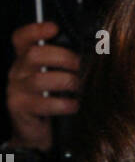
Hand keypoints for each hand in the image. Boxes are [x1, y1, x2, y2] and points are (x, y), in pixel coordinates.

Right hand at [6, 21, 79, 151]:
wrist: (38, 134)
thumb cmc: (52, 101)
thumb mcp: (57, 78)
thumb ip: (64, 63)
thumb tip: (91, 51)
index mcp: (25, 60)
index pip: (22, 38)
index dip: (35, 30)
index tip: (54, 28)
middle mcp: (17, 71)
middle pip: (34, 54)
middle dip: (62, 57)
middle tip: (80, 65)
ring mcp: (16, 90)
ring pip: (40, 79)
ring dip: (66, 82)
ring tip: (79, 87)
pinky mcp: (19, 108)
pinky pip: (43, 103)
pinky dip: (63, 104)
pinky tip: (74, 105)